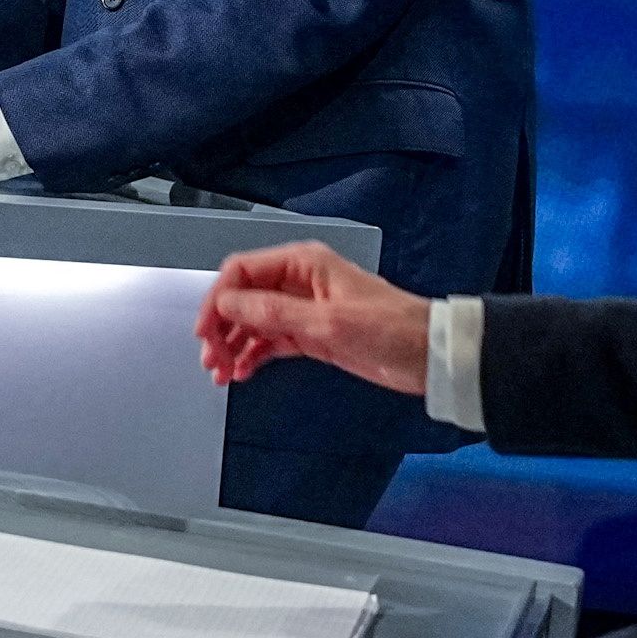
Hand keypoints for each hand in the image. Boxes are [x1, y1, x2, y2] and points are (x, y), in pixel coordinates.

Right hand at [194, 241, 429, 395]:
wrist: (430, 356)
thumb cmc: (391, 330)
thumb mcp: (328, 323)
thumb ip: (274, 312)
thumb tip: (226, 304)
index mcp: (303, 263)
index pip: (241, 272)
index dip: (217, 300)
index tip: (205, 332)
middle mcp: (298, 282)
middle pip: (242, 298)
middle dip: (221, 327)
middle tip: (212, 359)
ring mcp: (303, 309)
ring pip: (252, 322)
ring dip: (233, 346)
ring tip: (222, 374)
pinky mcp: (312, 335)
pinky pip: (270, 341)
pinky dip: (253, 356)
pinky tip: (242, 373)